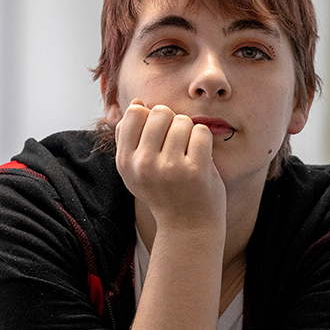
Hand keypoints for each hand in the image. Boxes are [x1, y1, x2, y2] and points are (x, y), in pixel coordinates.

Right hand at [113, 99, 226, 232]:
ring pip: (183, 121)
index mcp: (125, 162)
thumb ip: (131, 136)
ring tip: (188, 155)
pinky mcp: (194, 171)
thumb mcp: (137, 169)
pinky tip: (201, 159)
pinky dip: (205, 141)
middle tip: (177, 146)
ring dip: (190, 133)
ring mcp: (169, 168)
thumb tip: (138, 102)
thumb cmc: (164, 192)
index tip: (159, 137)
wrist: (187, 227)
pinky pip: (201, 132)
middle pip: (161, 112)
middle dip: (173, 123)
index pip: (135, 113)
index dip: (151, 117)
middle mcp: (143, 165)